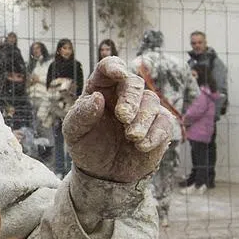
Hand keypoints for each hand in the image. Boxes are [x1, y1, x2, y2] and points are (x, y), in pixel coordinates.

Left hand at [63, 57, 174, 183]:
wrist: (103, 172)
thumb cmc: (87, 145)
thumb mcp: (74, 132)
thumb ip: (82, 114)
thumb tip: (97, 97)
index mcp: (101, 88)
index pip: (108, 66)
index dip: (114, 66)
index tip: (119, 75)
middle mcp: (124, 94)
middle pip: (134, 82)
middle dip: (131, 99)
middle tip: (123, 117)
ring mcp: (144, 108)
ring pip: (151, 100)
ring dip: (142, 119)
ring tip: (131, 137)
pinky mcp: (159, 125)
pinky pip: (164, 122)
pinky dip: (155, 133)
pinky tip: (141, 146)